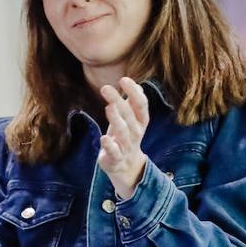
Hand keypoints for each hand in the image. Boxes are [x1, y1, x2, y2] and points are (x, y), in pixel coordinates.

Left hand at [97, 77, 149, 199]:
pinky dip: (110, 146)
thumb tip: (136, 84)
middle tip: (105, 88)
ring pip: (123, 133)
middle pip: (129, 116)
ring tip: (108, 107)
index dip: (134, 92)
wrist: (126, 167)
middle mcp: (135, 133)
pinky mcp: (115, 159)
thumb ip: (133, 103)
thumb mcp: (130, 120)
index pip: (141, 105)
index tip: (124, 79)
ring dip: (116, 120)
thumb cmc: (125, 136)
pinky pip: (115, 153)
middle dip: (119, 102)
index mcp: (140, 122)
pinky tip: (104, 138)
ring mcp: (126, 147)